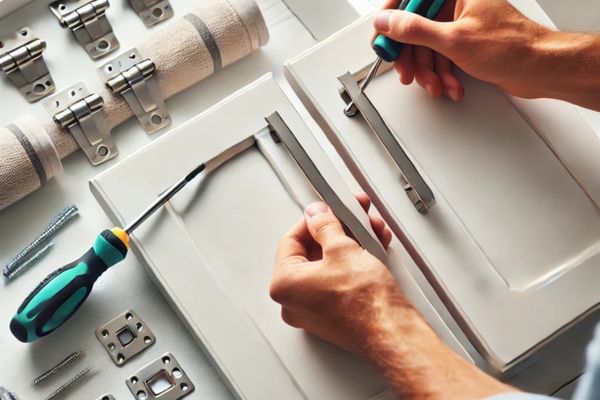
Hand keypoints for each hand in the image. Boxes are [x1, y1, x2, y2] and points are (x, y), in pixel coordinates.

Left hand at [271, 196, 515, 398]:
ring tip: (371, 231)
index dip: (313, 221)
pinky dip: (354, 263)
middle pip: (312, 252)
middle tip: (352, 217)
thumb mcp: (342, 248)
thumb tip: (317, 215)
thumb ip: (324, 225)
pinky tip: (372, 248)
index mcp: (284, 285)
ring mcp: (314, 312)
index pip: (291, 241)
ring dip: (351, 244)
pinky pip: (339, 281)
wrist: (393, 332)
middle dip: (338, 230)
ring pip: (330, 265)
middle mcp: (294, 302)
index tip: (327, 211)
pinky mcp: (335, 316)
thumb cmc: (366, 303)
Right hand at [373, 0, 552, 101]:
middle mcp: (457, 5)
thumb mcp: (454, 40)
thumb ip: (414, 30)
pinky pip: (443, 57)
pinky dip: (444, 74)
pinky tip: (452, 85)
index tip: (382, 40)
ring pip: (429, 47)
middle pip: (416, 28)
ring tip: (436, 86)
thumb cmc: (512, 47)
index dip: (391, 20)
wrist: (541, 68)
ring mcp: (461, 24)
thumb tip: (387, 22)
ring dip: (430, 72)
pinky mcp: (466, 44)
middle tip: (407, 73)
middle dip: (413, 57)